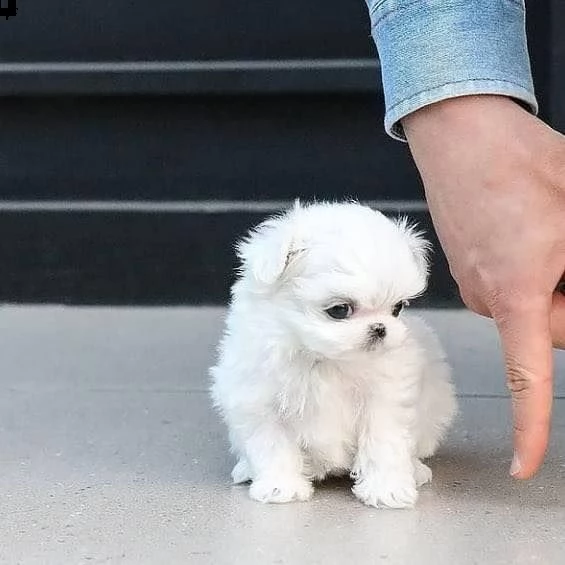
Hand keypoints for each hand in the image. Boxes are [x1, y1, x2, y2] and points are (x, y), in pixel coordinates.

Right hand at [403, 95, 564, 478]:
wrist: (460, 135)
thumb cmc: (517, 162)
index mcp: (518, 290)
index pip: (526, 373)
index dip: (530, 424)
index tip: (525, 466)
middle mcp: (487, 295)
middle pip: (547, 332)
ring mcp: (472, 281)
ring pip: (527, 308)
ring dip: (552, 285)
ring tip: (551, 231)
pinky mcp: (466, 266)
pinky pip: (507, 288)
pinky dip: (528, 272)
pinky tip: (527, 230)